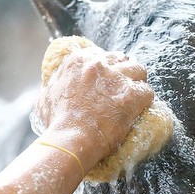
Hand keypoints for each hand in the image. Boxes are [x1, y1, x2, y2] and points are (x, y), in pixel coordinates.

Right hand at [34, 44, 153, 168]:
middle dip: (124, 72)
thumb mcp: (47, 95)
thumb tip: (55, 79)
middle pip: (122, 60)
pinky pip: (147, 92)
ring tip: (135, 96)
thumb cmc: (57, 122)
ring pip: (139, 70)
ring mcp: (117, 78)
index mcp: (78, 60)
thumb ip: (55, 82)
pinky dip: (145, 101)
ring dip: (137, 83)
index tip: (108, 79)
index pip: (101, 55)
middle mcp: (99, 64)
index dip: (107, 67)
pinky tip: (139, 109)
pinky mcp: (131, 94)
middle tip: (123, 88)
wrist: (71, 138)